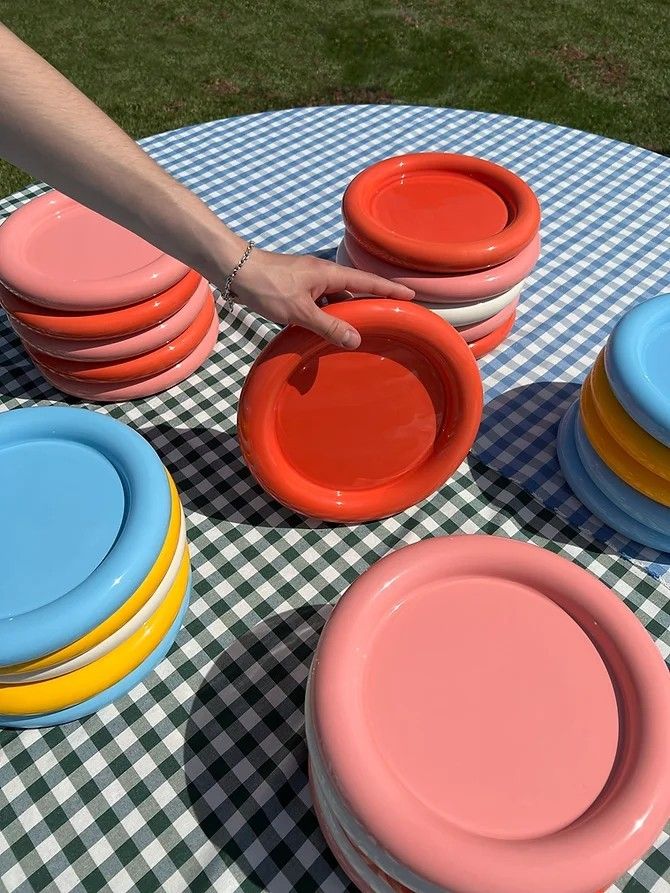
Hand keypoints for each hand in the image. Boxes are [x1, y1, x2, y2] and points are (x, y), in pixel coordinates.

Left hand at [230, 249, 413, 348]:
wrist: (234, 270)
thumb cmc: (267, 286)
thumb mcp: (300, 311)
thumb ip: (328, 326)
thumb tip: (356, 340)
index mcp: (329, 274)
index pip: (368, 281)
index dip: (390, 289)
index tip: (410, 295)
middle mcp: (322, 275)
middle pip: (353, 291)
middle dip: (368, 306)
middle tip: (385, 321)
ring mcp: (307, 282)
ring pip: (332, 301)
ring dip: (341, 316)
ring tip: (353, 336)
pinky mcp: (294, 289)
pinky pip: (316, 305)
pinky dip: (321, 318)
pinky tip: (320, 334)